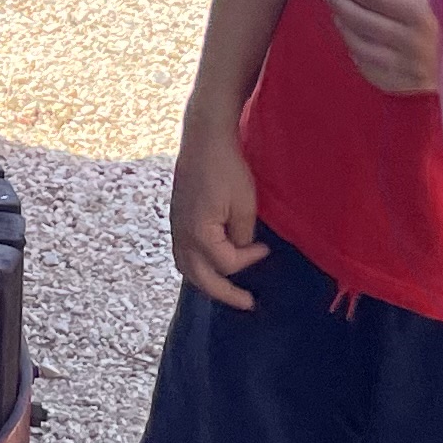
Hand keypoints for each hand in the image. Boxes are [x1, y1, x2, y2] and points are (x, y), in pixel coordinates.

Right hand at [168, 117, 272, 309]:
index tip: (266, 249)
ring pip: (185, 268)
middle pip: (200, 278)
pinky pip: (183, 253)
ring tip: (225, 289)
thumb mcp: (245, 205)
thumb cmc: (227, 170)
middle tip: (247, 303)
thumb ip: (242, 236)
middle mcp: (182, 235)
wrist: (204, 140)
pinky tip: (211, 263)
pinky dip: (197, 265)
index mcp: (199, 234)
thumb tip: (241, 251)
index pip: (227, 263)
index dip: (251, 259)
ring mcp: (176, 227)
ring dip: (206, 283)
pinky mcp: (176, 219)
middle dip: (224, 293)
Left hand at [323, 0, 442, 97]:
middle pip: (363, 23)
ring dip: (346, 31)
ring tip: (339, 17)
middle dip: (342, 6)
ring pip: (363, 50)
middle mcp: (410, 42)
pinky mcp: (410, 86)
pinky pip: (374, 74)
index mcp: (421, 14)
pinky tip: (354, 47)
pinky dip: (359, 59)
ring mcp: (408, 68)